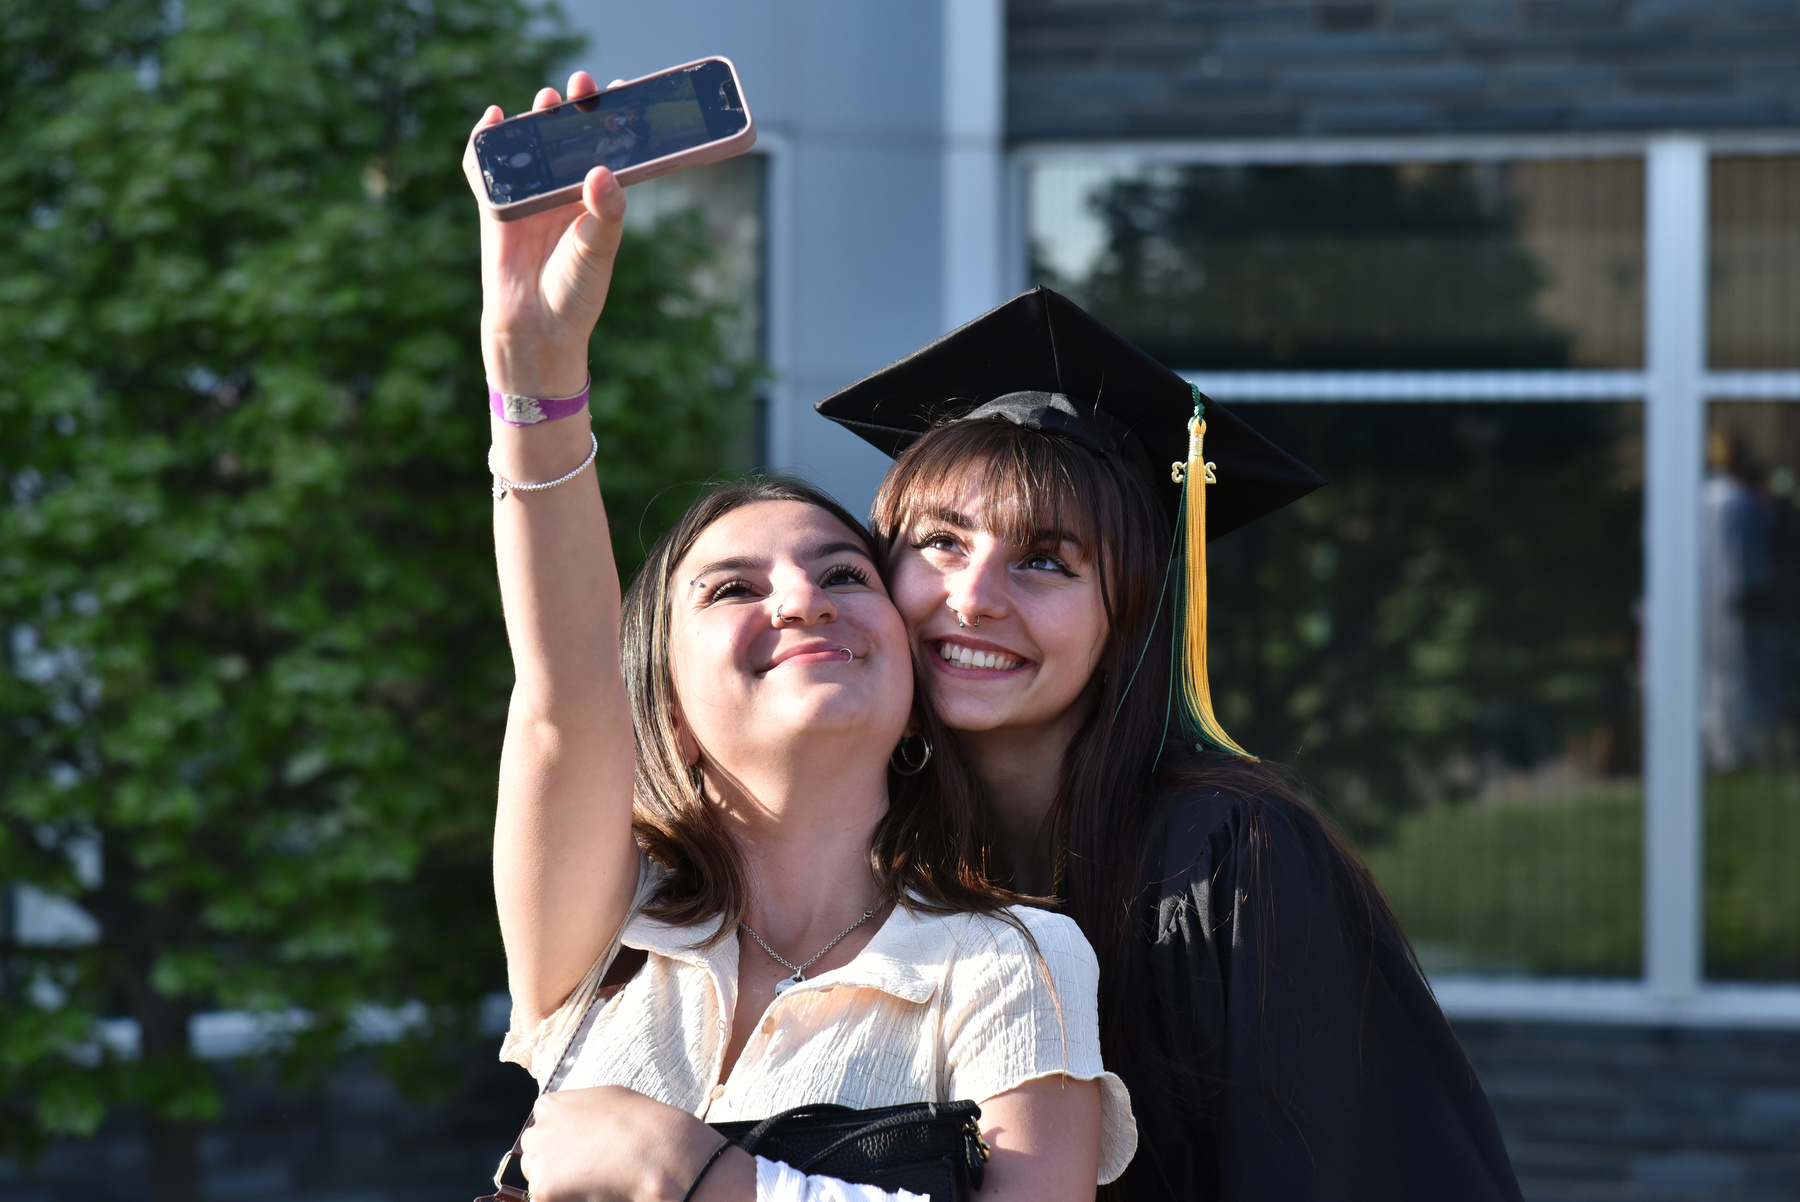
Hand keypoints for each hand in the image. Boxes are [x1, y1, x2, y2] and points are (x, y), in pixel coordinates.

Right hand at [463, 71, 627, 398]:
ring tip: (548, 100)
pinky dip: (485, 141)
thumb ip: (605, 212)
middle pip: (567, 139)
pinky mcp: (496, 206)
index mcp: (595, 200)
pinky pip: (486, 167)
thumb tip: (601, 172)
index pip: (606, 151)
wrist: (537, 329)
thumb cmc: (575, 293)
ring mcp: (529, 197)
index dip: (611, 121)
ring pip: (529, 146)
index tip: (623, 92)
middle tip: (583, 85)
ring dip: (535, 119)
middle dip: (573, 109)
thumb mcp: (598, 249)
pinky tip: (493, 118)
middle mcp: (563, 193)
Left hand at [519, 1086, 753, 1201]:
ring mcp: (537, 1160)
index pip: (543, 1122)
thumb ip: (580, 1108)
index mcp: (550, 1106)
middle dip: (553, 1160)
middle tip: (584, 1168)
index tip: (579, 1147)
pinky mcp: (542, 1188)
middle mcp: (537, 1131)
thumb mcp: (605, 1098)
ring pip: (539, 1177)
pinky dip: (566, 1198)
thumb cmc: (636, 1120)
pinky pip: (548, 1197)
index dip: (562, 1138)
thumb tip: (580, 1120)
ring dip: (558, 1181)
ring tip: (590, 1180)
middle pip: (535, 1151)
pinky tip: (590, 1191)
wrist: (650, 1149)